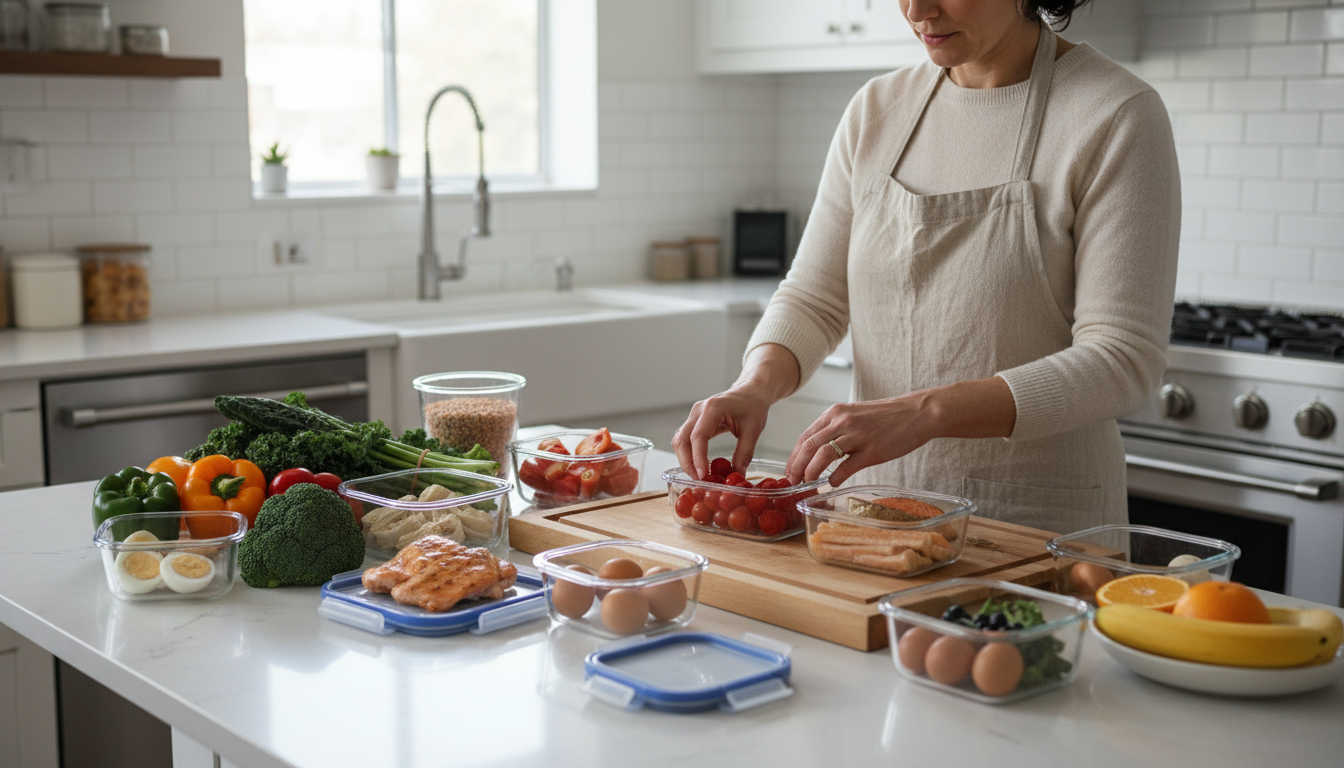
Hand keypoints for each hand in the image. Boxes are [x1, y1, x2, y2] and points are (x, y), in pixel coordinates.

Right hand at [673, 342, 800, 479]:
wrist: (750, 392)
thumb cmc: (753, 406)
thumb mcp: (753, 430)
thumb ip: (744, 453)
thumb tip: (737, 476)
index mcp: (713, 408)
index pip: (698, 436)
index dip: (698, 458)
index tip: (703, 475)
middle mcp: (698, 410)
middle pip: (682, 439)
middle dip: (687, 463)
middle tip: (700, 480)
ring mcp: (694, 415)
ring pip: (680, 440)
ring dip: (685, 460)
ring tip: (699, 476)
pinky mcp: (695, 421)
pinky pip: (685, 439)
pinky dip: (688, 454)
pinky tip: (699, 466)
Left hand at [786, 396, 938, 486]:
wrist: (917, 413)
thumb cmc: (886, 417)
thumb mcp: (854, 415)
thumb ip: (835, 429)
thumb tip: (817, 450)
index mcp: (835, 413)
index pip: (805, 436)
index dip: (794, 456)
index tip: (790, 470)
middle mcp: (842, 421)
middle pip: (809, 446)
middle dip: (796, 467)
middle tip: (793, 481)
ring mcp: (857, 435)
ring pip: (822, 455)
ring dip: (811, 472)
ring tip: (809, 483)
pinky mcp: (872, 450)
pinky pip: (846, 467)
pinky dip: (835, 478)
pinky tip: (833, 483)